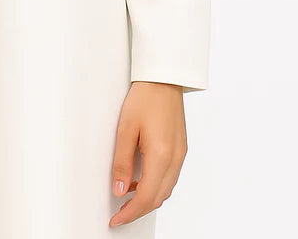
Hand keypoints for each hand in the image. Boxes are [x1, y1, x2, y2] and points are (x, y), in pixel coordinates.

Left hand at [109, 81, 186, 227]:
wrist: (163, 78)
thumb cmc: (145, 97)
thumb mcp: (125, 128)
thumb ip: (121, 162)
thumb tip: (119, 190)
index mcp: (161, 155)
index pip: (147, 197)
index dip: (130, 213)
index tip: (116, 220)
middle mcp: (175, 159)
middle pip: (158, 198)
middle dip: (138, 210)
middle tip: (119, 214)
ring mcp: (181, 154)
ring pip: (165, 189)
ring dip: (148, 198)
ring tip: (126, 198)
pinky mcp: (181, 149)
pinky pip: (169, 177)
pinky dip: (156, 185)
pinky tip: (140, 180)